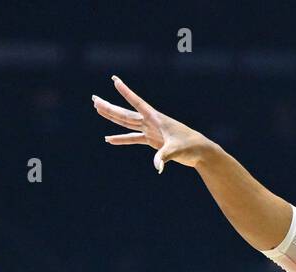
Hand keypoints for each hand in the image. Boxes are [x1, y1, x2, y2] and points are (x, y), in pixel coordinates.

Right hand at [92, 75, 212, 172]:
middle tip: (94, 99)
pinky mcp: (153, 141)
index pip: (137, 102)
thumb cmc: (191, 147)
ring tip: (98, 109)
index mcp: (156, 118)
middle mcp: (151, 122)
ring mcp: (151, 131)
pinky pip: (133, 139)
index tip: (115, 80)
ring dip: (112, 117)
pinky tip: (109, 140)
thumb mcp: (177, 150)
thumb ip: (164, 157)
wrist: (201, 152)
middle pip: (126, 113)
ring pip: (127, 123)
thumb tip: (157, 167)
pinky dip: (121, 140)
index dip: (125, 91)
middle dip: (110, 107)